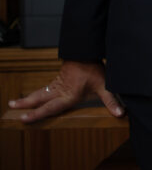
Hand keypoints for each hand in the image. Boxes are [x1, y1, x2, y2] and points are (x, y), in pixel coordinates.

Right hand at [7, 61, 122, 122]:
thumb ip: (111, 100)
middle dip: (26, 105)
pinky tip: (32, 96)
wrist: (87, 51)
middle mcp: (60, 91)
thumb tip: (121, 114)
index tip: (24, 118)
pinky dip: (36, 94)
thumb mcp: (105, 85)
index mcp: (68, 95)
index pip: (50, 107)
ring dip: (27, 99)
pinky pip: (45, 88)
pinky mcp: (58, 79)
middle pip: (40, 100)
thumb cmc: (94, 69)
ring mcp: (57, 84)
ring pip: (40, 93)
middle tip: (11, 109)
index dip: (37, 114)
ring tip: (13, 103)